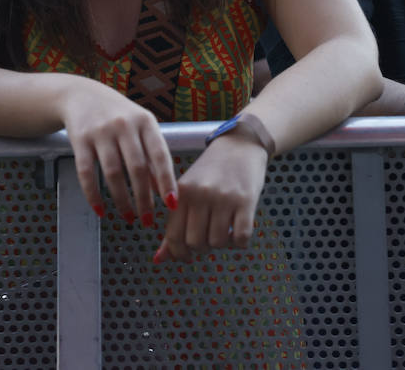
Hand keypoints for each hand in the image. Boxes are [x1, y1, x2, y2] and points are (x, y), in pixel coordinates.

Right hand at [57, 80, 176, 225]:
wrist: (81, 94)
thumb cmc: (118, 115)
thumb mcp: (140, 126)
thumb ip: (151, 154)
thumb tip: (162, 190)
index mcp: (145, 121)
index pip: (159, 155)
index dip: (166, 181)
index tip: (171, 204)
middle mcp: (124, 125)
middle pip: (137, 168)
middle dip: (144, 198)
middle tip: (148, 220)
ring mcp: (101, 131)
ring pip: (113, 173)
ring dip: (121, 200)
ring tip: (128, 217)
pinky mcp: (80, 139)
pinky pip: (87, 173)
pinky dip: (93, 195)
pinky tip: (100, 210)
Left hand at [154, 132, 267, 262]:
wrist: (240, 145)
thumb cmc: (211, 171)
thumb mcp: (188, 191)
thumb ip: (174, 225)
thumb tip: (158, 260)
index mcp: (182, 193)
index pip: (174, 237)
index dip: (179, 253)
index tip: (187, 255)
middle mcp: (200, 195)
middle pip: (196, 243)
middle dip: (202, 247)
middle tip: (209, 236)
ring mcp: (223, 198)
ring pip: (218, 242)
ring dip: (222, 244)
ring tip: (225, 230)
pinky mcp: (246, 200)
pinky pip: (241, 237)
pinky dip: (239, 242)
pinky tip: (238, 231)